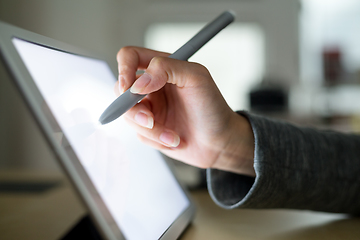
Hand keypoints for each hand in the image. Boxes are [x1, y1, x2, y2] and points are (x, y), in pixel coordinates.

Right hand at [116, 46, 254, 175]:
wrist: (220, 142)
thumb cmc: (213, 107)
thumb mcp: (196, 78)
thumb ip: (166, 69)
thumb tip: (137, 84)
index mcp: (162, 68)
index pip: (130, 57)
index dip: (123, 69)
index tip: (128, 88)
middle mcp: (152, 86)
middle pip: (120, 90)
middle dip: (133, 109)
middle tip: (150, 120)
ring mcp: (150, 108)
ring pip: (128, 115)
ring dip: (150, 129)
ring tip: (173, 136)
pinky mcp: (150, 128)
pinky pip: (139, 134)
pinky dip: (156, 140)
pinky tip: (174, 140)